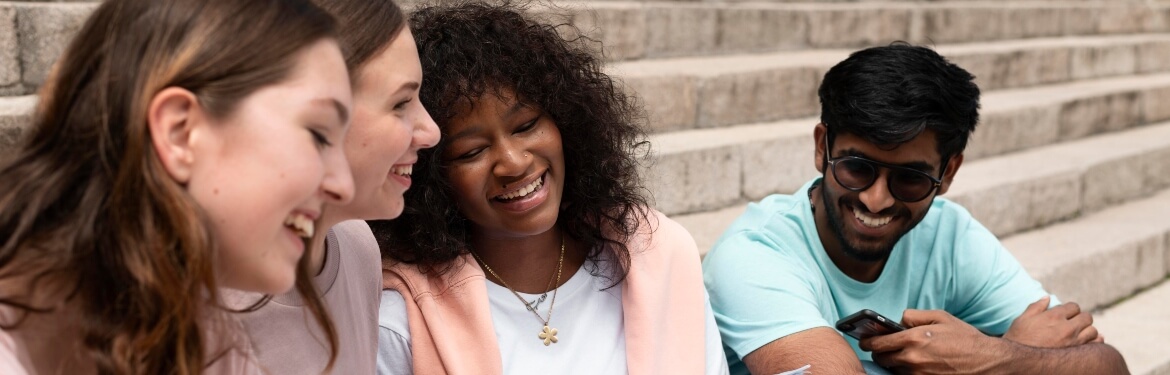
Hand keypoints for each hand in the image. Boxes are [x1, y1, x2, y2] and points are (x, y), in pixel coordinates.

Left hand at [861, 309, 1002, 374]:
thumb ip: (914, 316)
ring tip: (900, 355)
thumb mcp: (940, 317)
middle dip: (879, 352)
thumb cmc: (965, 338)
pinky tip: (912, 365)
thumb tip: (898, 320)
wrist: (988, 362)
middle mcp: (913, 359)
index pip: (878, 343)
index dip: (867, 341)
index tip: (864, 340)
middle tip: (882, 347)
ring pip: (893, 370)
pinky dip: (905, 372)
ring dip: (892, 363)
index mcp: (914, 339)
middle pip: (882, 358)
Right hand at [1002, 296, 1099, 347]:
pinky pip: (1095, 345)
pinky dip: (1094, 343)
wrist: (1020, 360)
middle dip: (1081, 319)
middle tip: (1073, 324)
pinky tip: (1086, 344)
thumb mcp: (1022, 319)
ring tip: (1079, 335)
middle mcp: (1067, 327)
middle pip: (1087, 317)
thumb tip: (1047, 298)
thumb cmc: (1018, 339)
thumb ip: (1036, 307)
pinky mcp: (1076, 354)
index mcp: (1054, 316)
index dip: (1070, 310)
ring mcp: (1073, 341)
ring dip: (1088, 331)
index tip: (1066, 315)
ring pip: (1093, 331)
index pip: (1074, 307)